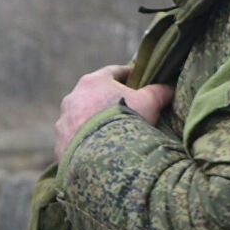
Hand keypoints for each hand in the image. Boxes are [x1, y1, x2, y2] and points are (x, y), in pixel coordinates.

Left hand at [53, 64, 173, 158]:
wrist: (103, 157)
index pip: (113, 72)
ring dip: (92, 124)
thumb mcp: (149, 102)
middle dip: (107, 102)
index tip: (137, 79)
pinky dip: (84, 145)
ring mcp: (63, 122)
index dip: (128, 75)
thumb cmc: (127, 121)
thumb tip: (169, 88)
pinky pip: (74, 142)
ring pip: (80, 119)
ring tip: (109, 136)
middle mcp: (73, 99)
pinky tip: (96, 153)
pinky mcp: (59, 145)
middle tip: (124, 111)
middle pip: (94, 96)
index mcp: (93, 82)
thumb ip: (159, 91)